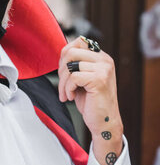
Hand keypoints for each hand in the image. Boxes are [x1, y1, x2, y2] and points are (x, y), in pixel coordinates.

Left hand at [58, 37, 123, 164]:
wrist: (104, 122)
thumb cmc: (92, 103)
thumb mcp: (83, 80)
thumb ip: (76, 65)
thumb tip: (63, 52)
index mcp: (101, 57)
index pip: (78, 42)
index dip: (65, 56)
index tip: (63, 73)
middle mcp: (105, 60)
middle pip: (71, 52)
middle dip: (61, 70)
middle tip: (63, 86)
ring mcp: (103, 69)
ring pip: (70, 65)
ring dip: (63, 82)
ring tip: (66, 94)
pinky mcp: (99, 79)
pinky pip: (73, 77)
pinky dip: (68, 89)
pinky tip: (72, 98)